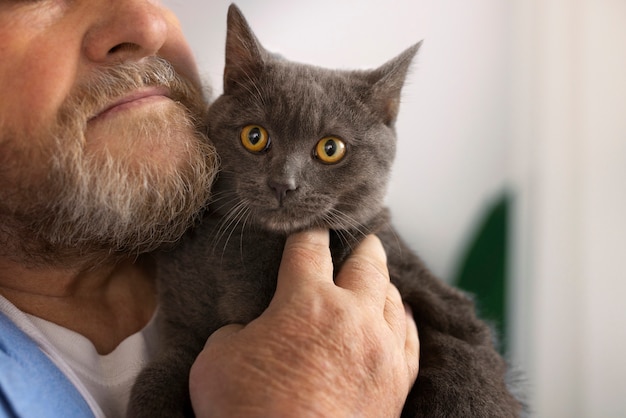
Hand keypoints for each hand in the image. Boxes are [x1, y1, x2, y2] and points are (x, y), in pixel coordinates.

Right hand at [189, 230, 418, 416]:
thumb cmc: (249, 412)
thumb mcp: (217, 360)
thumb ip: (237, 332)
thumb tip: (253, 331)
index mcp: (307, 301)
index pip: (309, 249)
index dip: (308, 234)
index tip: (311, 229)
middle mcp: (352, 316)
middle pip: (367, 264)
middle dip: (362, 246)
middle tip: (363, 238)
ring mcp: (381, 348)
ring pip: (392, 297)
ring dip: (383, 282)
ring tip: (378, 276)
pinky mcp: (398, 381)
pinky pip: (410, 337)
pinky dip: (404, 319)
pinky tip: (401, 315)